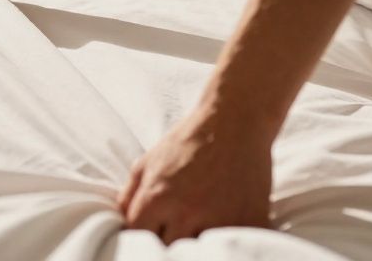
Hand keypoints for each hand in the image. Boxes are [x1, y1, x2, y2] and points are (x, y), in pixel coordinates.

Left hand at [119, 110, 272, 243]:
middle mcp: (186, 213)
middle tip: (174, 228)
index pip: (137, 235)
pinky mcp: (250, 223)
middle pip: (168, 249)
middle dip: (166, 241)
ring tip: (196, 227)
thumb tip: (121, 224)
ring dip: (195, 243)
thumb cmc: (188, 141)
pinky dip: (226, 242)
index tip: (149, 230)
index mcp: (156, 198)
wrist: (234, 123)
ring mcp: (219, 221)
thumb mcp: (146, 163)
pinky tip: (221, 228)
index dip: (140, 235)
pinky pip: (233, 246)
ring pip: (199, 252)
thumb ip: (129, 196)